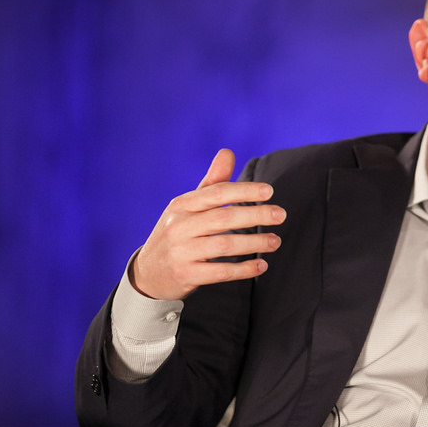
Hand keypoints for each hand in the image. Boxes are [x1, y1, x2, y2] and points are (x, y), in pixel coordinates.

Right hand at [131, 149, 285, 300]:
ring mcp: (181, 252)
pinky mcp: (185, 275)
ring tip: (275, 241)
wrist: (147, 273)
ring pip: (224, 245)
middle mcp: (179, 226)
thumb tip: (228, 152)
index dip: (244, 190)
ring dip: (254, 243)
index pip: (216, 192)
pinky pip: (220, 272)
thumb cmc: (177, 233)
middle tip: (280, 215)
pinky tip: (261, 265)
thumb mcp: (188, 207)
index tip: (269, 191)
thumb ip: (212, 183)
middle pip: (224, 217)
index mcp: (182, 205)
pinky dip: (243, 269)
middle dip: (255, 215)